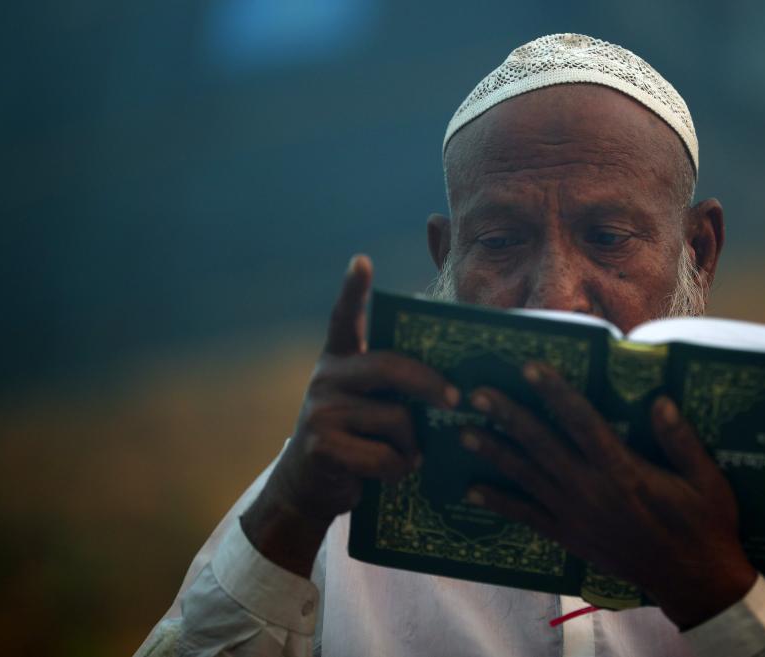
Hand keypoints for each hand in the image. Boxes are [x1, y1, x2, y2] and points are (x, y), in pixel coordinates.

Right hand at [241, 255, 458, 575]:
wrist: (308, 488)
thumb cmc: (356, 439)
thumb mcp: (370, 403)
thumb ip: (394, 385)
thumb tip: (452, 382)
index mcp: (339, 359)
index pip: (344, 318)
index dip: (353, 290)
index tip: (361, 261)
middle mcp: (325, 376)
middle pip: (389, 367)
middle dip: (430, 384)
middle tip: (456, 400)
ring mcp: (320, 410)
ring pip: (396, 419)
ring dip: (413, 445)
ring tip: (408, 455)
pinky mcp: (322, 445)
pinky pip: (385, 456)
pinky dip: (399, 470)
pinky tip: (392, 473)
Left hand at [460, 362, 756, 628]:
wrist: (694, 582)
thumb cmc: (704, 525)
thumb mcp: (706, 480)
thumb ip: (681, 440)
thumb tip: (658, 400)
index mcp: (623, 470)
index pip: (581, 421)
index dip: (554, 392)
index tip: (528, 367)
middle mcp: (591, 489)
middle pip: (542, 445)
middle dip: (508, 417)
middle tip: (477, 394)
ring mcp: (576, 515)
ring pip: (527, 477)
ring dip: (494, 454)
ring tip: (463, 433)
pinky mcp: (570, 537)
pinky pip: (528, 517)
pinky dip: (499, 504)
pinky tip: (472, 491)